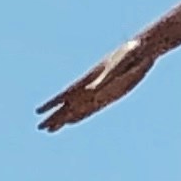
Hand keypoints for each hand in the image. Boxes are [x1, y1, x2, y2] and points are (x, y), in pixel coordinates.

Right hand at [38, 39, 154, 130]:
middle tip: (40, 128)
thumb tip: (90, 90)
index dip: (53, 103)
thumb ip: (106, 78)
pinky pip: (92, 109)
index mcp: (90, 78)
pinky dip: (80, 117)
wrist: (142, 50)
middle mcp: (91, 87)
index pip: (66, 94)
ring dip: (65, 120)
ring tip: (50, 130)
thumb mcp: (120, 64)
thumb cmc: (130, 53)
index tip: (38, 111)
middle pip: (69, 105)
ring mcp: (99, 92)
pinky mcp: (109, 96)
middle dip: (55, 117)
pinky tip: (71, 122)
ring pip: (78, 110)